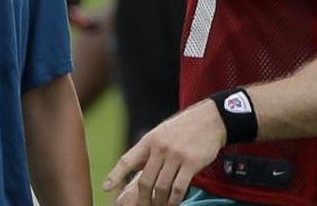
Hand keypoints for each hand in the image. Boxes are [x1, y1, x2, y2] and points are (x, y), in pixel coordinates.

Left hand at [104, 100, 226, 205]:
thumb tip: (137, 170)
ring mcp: (176, 156)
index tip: (106, 188)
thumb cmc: (183, 129)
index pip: (127, 160)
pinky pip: (179, 188)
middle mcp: (160, 148)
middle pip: (145, 181)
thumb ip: (149, 150)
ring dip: (158, 202)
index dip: (115, 175)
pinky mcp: (192, 163)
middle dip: (141, 199)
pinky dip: (174, 200)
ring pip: (161, 188)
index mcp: (149, 140)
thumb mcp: (161, 133)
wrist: (210, 119)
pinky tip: (172, 204)